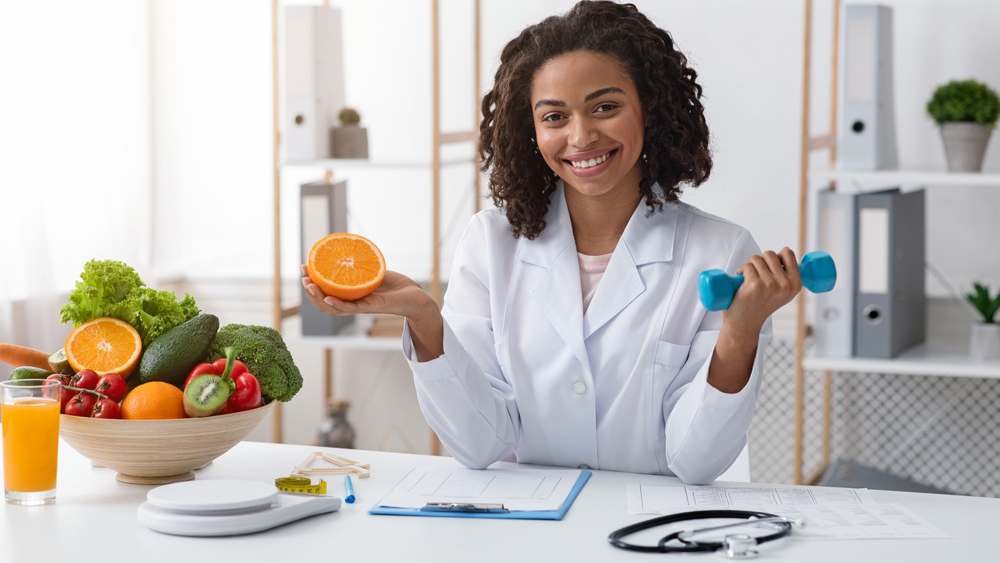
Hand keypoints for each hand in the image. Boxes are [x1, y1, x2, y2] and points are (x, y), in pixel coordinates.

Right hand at [300, 265, 432, 318]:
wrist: (414, 296)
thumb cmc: (394, 285)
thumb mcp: (373, 270)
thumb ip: (361, 263)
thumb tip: (348, 245)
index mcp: (350, 295)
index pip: (325, 291)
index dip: (312, 282)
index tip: (304, 268)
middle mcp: (352, 303)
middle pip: (324, 301)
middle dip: (310, 291)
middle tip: (303, 277)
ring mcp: (360, 307)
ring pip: (333, 307)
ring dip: (318, 298)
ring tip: (309, 285)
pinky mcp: (371, 308)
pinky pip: (350, 308)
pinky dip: (337, 304)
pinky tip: (328, 298)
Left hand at [723, 247, 801, 333]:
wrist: (745, 324)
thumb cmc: (761, 304)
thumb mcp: (782, 292)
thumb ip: (787, 275)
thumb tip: (784, 252)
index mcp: (796, 284)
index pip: (788, 253)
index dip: (776, 256)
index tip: (769, 267)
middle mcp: (785, 285)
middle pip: (770, 254)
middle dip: (760, 261)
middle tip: (755, 275)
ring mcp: (770, 284)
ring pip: (756, 259)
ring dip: (749, 266)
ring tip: (747, 279)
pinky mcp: (755, 285)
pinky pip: (747, 266)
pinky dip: (741, 270)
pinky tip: (740, 281)